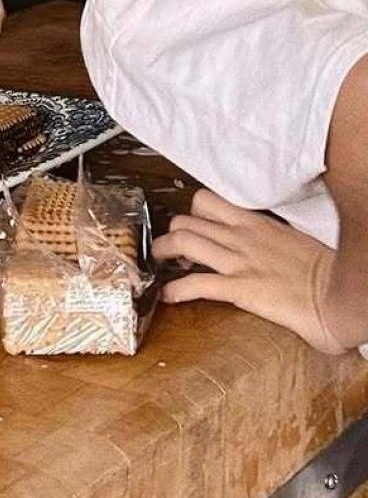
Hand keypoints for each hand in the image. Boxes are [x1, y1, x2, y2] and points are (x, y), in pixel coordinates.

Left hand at [153, 189, 348, 354]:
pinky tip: (167, 296)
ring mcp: (239, 261)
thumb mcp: (291, 242)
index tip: (188, 228)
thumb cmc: (323, 271)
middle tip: (171, 250)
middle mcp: (242, 237)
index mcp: (255, 223)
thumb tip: (261, 249)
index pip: (210, 201)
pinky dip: (176, 289)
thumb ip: (268, 240)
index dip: (191, 213)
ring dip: (163, 251)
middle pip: (188, 218)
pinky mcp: (241, 289)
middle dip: (171, 232)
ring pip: (184, 241)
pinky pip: (198, 283)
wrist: (340, 294)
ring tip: (157, 265)